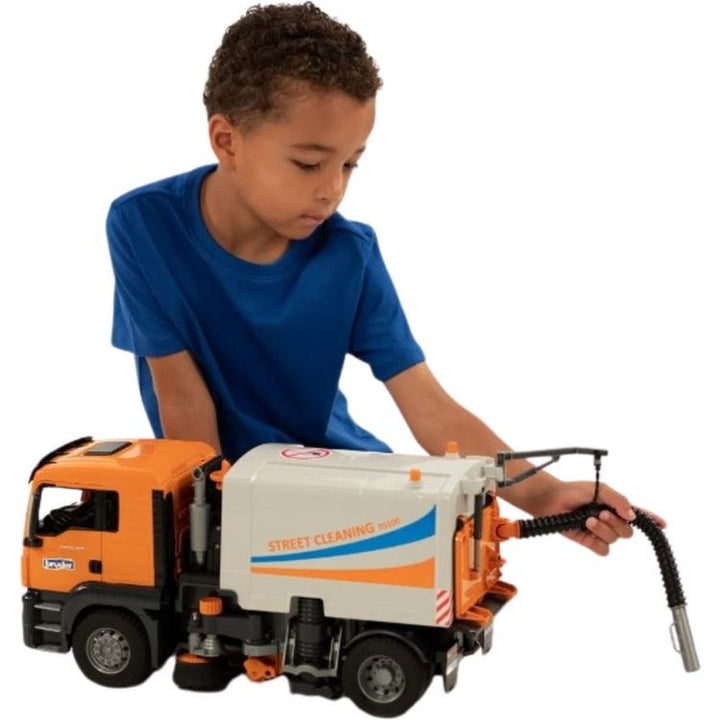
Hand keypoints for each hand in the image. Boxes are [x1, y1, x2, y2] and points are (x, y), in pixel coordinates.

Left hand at [533, 481, 666, 555]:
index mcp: (615, 506)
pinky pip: (603, 549)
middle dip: (617, 523)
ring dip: (604, 529)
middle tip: (601, 513)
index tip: (663, 524)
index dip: (651, 519)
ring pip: (616, 539)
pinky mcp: (589, 541)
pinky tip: (587, 530)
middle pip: (628, 531)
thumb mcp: (599, 489)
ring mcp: (600, 531)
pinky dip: (597, 540)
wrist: (552, 499)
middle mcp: (611, 520)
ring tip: (588, 519)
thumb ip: (618, 500)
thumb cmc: (573, 491)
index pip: (637, 514)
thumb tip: (632, 515)